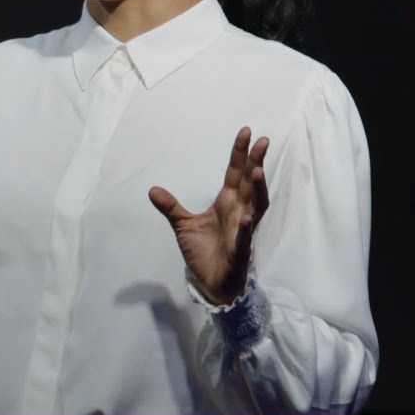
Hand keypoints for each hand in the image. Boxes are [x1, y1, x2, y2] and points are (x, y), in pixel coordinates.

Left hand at [148, 126, 270, 305]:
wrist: (210, 282)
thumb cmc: (203, 252)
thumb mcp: (183, 226)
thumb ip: (171, 207)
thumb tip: (152, 189)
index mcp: (226, 203)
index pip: (235, 174)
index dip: (240, 154)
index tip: (246, 132)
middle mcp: (239, 212)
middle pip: (250, 183)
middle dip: (256, 162)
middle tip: (262, 141)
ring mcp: (242, 230)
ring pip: (255, 205)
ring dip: (257, 189)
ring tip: (256, 170)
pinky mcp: (240, 250)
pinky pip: (244, 236)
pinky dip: (246, 226)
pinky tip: (245, 216)